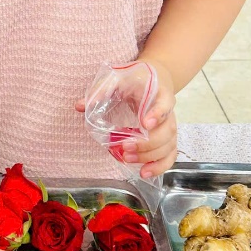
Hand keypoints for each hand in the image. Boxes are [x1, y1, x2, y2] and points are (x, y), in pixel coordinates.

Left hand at [76, 58, 178, 178]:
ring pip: (169, 145)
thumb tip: (80, 106)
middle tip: (125, 147)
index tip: (145, 123)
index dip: (158, 114)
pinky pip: (170, 155)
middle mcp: (169, 111)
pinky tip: (143, 173)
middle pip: (167, 130)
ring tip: (127, 159)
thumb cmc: (134, 79)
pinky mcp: (168, 138)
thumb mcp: (117, 78)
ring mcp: (169, 126)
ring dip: (150, 156)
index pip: (165, 102)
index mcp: (159, 92)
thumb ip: (100, 90)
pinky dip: (160, 166)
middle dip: (147, 143)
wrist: (154, 78)